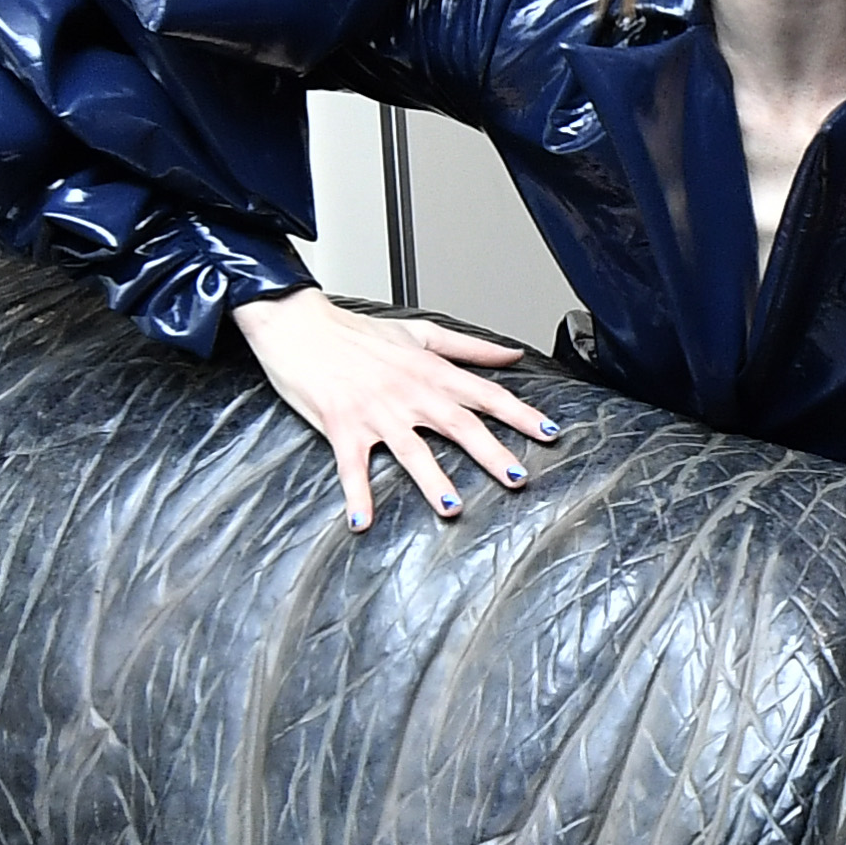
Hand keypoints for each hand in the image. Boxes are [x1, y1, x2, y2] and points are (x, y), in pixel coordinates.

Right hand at [233, 289, 559, 529]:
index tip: (547, 433)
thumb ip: (468, 347)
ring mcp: (375, 410)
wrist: (297, 323)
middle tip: (517, 478)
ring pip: (411, 449)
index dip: (519, 414)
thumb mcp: (418, 333)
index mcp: (429, 371)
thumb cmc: (354, 332)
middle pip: (459, 424)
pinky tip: (362, 521)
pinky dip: (357, 494)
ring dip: (432, 480)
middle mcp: (409, 392)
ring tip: (452, 508)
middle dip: (491, 453)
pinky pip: (352, 465)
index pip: (484, 393)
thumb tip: (511, 357)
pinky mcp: (341, 424)